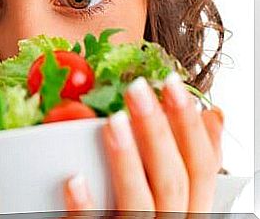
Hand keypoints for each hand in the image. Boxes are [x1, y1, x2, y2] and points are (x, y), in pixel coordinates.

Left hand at [64, 73, 223, 212]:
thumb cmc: (144, 218)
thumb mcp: (177, 196)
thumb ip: (192, 163)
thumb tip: (216, 116)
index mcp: (189, 211)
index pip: (202, 167)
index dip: (190, 125)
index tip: (171, 84)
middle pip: (174, 180)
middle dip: (158, 131)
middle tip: (137, 88)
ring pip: (141, 203)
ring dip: (127, 161)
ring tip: (112, 120)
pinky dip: (86, 208)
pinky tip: (74, 180)